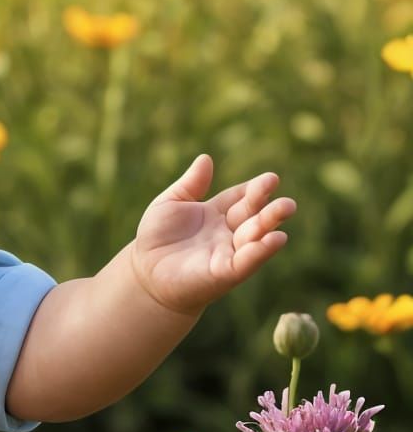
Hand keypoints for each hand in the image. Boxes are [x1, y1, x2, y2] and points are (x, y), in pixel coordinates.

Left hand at [129, 155, 295, 316]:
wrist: (145, 273)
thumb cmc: (156, 238)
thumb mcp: (169, 204)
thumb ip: (190, 184)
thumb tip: (206, 158)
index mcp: (217, 212)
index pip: (241, 197)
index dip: (254, 188)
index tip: (270, 179)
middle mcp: (228, 231)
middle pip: (253, 214)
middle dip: (268, 202)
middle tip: (278, 188)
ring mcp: (229, 251)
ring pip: (255, 235)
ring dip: (270, 221)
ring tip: (286, 206)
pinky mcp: (225, 272)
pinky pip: (246, 261)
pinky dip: (261, 250)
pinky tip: (276, 238)